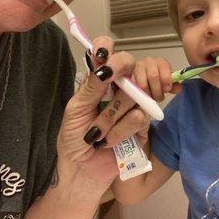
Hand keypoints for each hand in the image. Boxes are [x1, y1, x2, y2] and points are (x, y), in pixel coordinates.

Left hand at [57, 37, 149, 191]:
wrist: (82, 170)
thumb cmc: (74, 138)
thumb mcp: (76, 109)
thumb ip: (91, 85)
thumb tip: (104, 61)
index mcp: (99, 79)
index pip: (107, 52)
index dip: (106, 47)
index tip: (102, 53)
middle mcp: (119, 86)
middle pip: (131, 65)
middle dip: (117, 79)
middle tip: (105, 90)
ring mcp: (133, 103)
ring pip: (135, 93)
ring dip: (112, 117)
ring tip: (98, 134)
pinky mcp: (144, 123)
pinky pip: (139, 117)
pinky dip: (121, 131)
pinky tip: (112, 142)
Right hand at [134, 56, 181, 101]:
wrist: (143, 79)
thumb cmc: (157, 81)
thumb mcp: (167, 83)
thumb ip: (173, 86)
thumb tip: (178, 88)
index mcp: (160, 62)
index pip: (164, 66)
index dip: (166, 78)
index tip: (167, 89)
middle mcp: (148, 62)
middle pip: (153, 76)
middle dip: (157, 91)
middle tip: (159, 98)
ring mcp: (137, 68)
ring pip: (143, 84)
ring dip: (148, 94)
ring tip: (151, 97)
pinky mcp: (128, 76)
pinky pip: (134, 88)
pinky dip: (139, 94)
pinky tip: (143, 96)